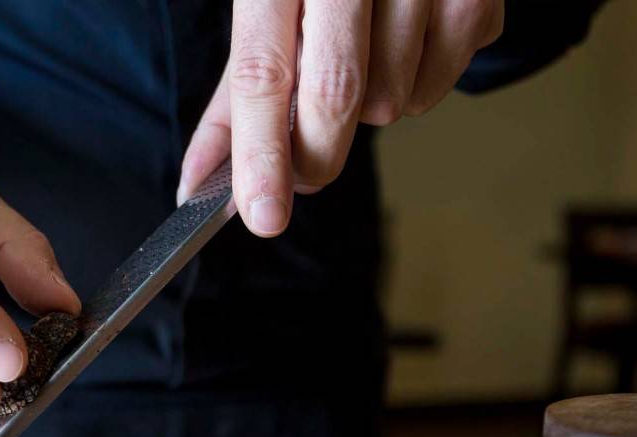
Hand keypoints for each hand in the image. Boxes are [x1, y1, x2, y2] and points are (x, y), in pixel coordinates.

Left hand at [178, 0, 503, 235]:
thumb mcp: (267, 7)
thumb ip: (235, 97)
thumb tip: (200, 181)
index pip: (265, 70)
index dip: (262, 153)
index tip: (262, 215)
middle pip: (335, 95)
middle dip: (316, 155)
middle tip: (305, 169)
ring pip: (391, 102)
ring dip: (369, 108)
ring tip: (363, 57)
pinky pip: (435, 88)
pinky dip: (414, 86)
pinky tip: (404, 43)